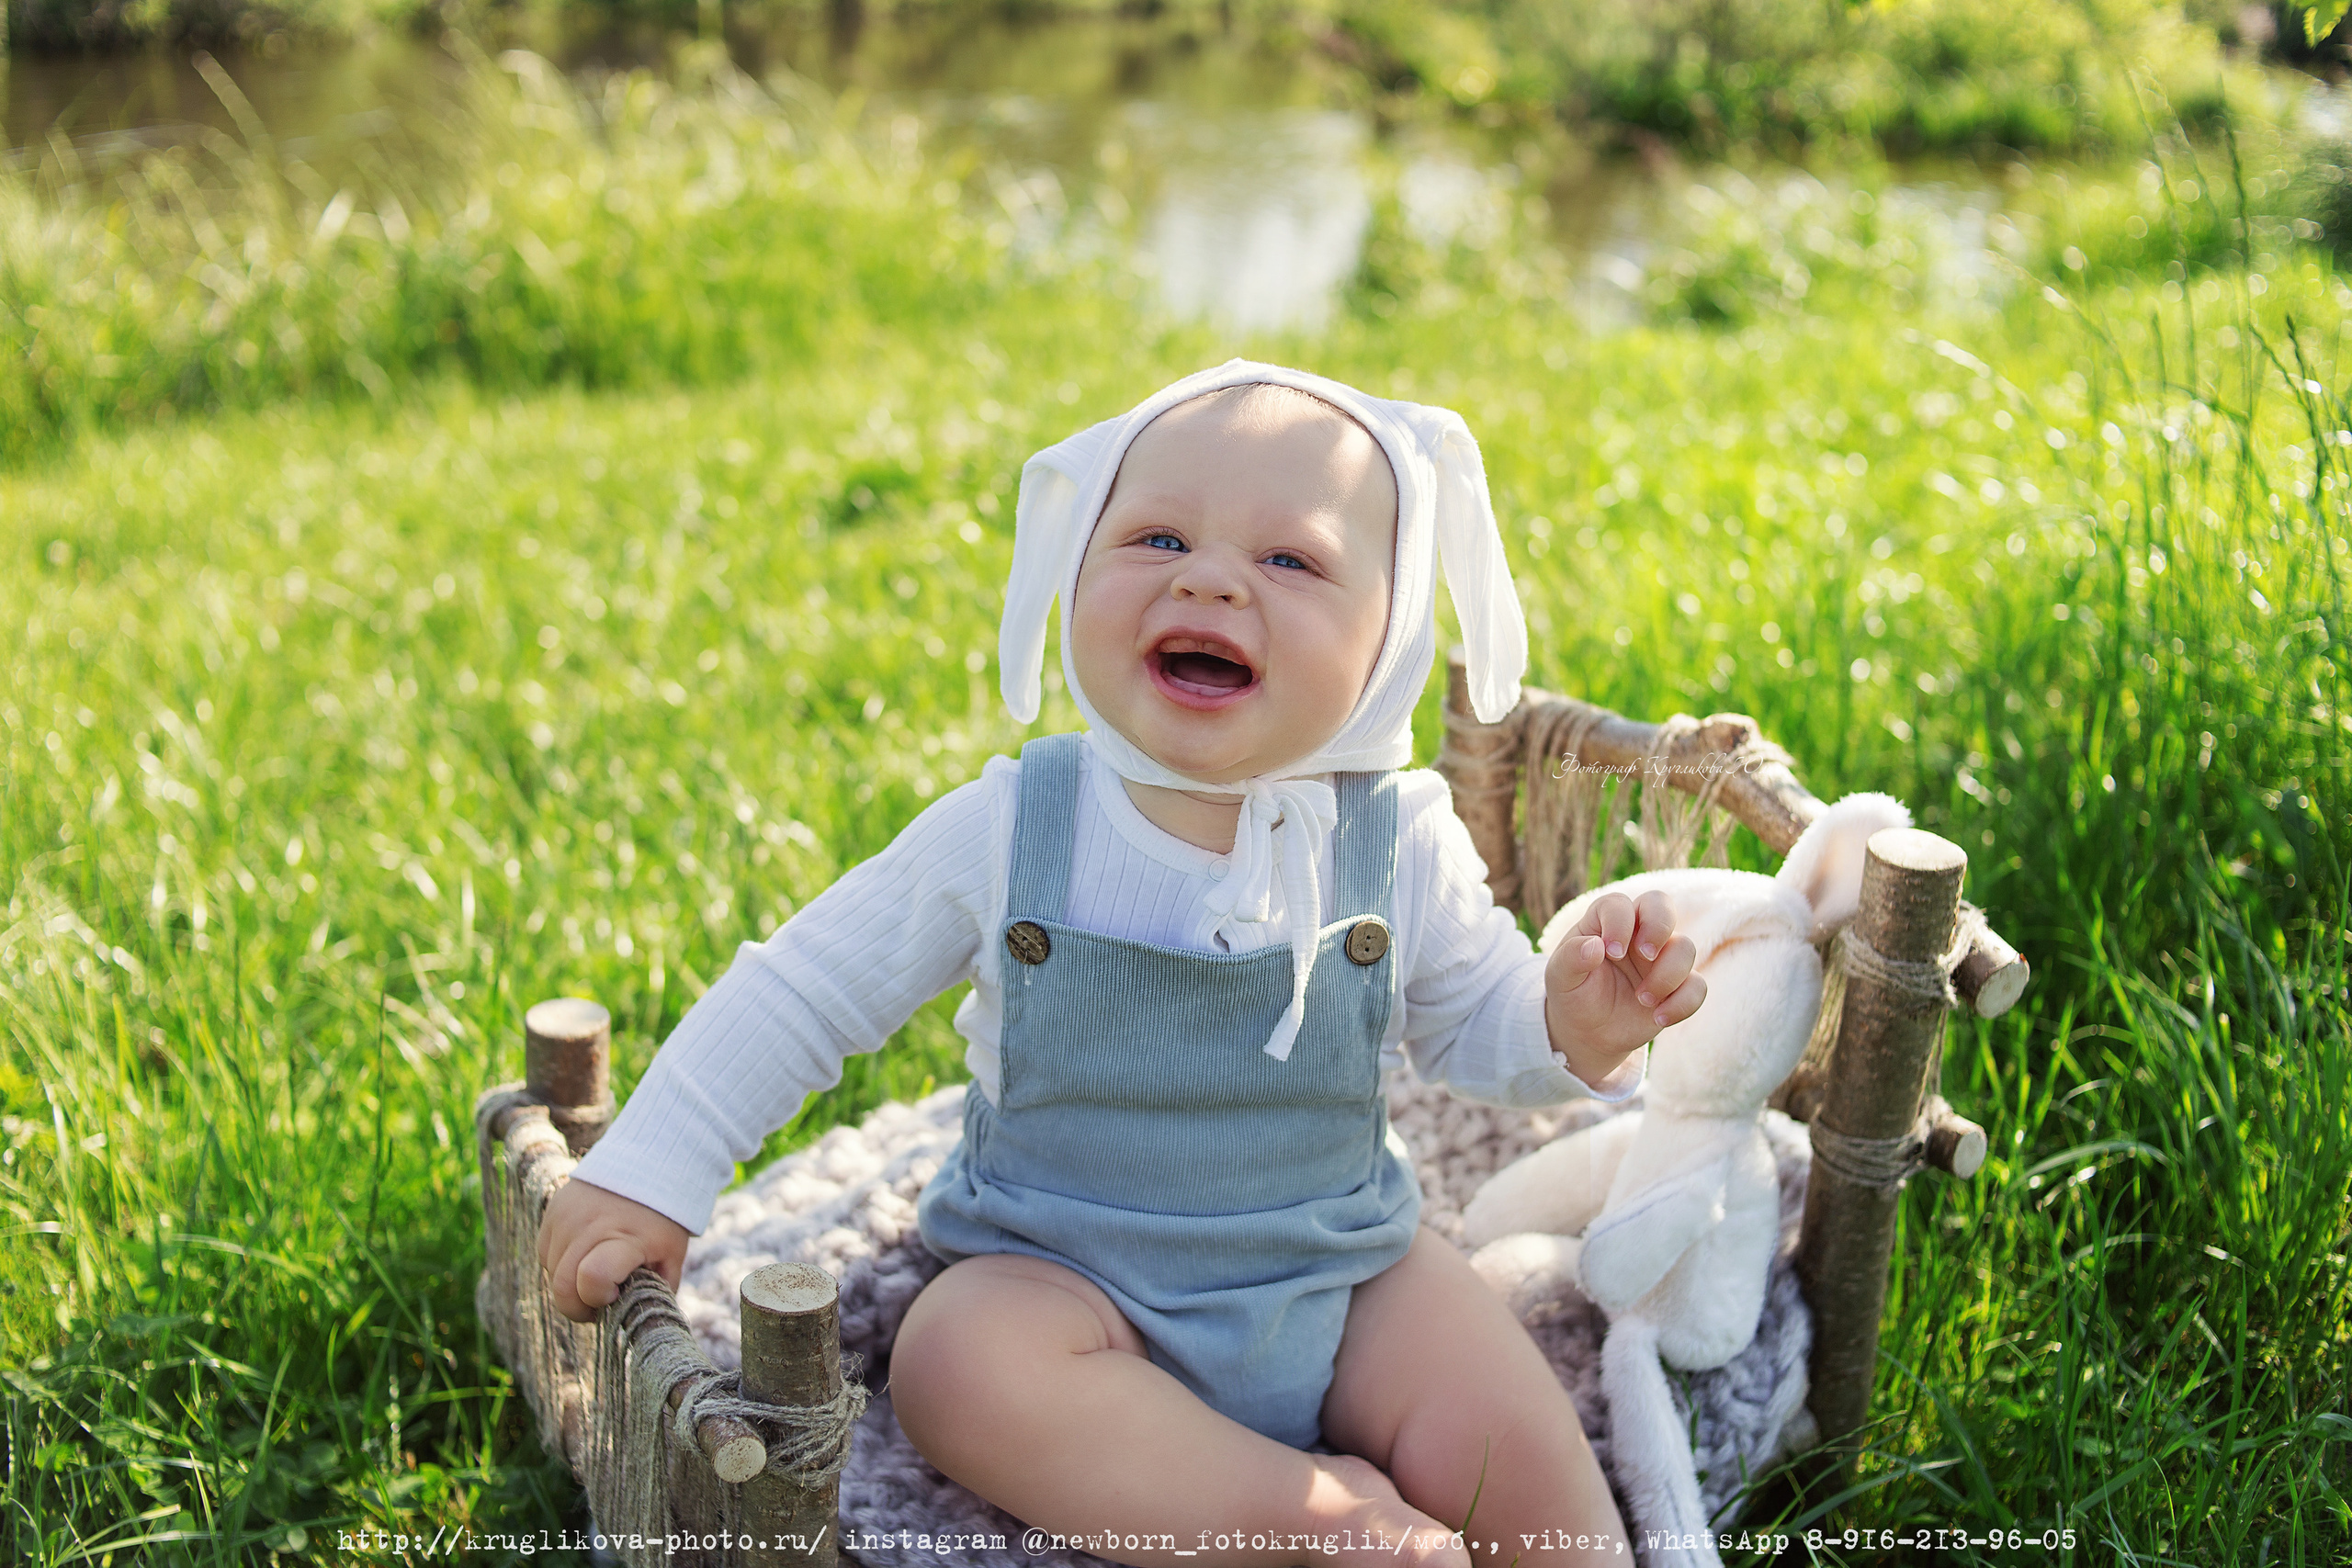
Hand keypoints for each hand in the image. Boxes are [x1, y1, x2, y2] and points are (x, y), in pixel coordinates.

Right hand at [537, 1177, 690, 1323]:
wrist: (647, 1162)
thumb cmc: (663, 1218)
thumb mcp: (671, 1255)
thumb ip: (656, 1291)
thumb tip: (637, 1323)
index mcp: (625, 1237)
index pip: (594, 1278)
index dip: (597, 1299)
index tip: (613, 1297)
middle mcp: (590, 1225)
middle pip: (562, 1286)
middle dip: (577, 1307)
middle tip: (598, 1304)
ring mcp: (566, 1216)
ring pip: (551, 1272)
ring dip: (569, 1284)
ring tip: (596, 1273)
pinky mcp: (553, 1209)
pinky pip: (545, 1252)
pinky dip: (560, 1263)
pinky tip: (584, 1254)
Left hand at [1543, 889, 1705, 1086]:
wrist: (1587, 1031)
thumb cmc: (1573, 993)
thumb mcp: (1560, 978)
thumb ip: (1570, 958)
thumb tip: (1594, 946)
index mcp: (1606, 921)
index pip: (1619, 904)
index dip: (1619, 923)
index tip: (1611, 952)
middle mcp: (1638, 932)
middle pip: (1662, 905)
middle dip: (1658, 927)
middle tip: (1645, 955)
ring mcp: (1662, 958)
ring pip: (1685, 948)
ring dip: (1667, 975)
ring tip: (1642, 1000)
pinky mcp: (1678, 986)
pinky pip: (1697, 986)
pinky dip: (1683, 1003)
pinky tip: (1659, 1018)